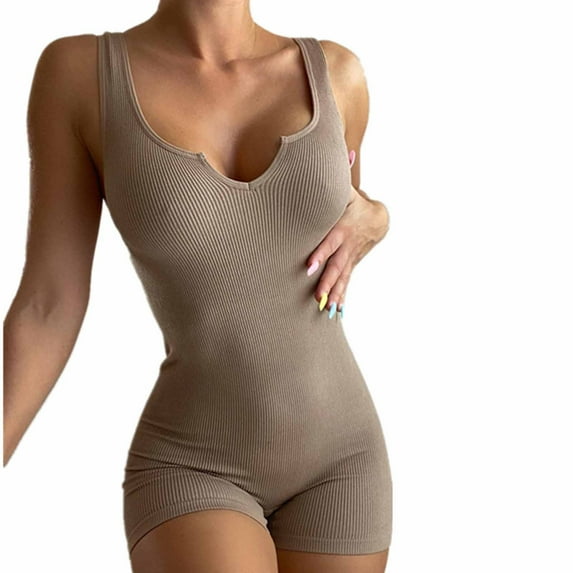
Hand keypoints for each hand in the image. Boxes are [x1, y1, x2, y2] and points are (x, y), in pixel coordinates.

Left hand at [305, 150, 389, 317]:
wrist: (377, 219)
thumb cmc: (355, 204)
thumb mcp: (346, 191)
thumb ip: (337, 178)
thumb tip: (337, 153)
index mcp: (341, 230)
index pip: (329, 243)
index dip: (320, 254)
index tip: (309, 267)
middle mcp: (345, 248)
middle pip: (336, 266)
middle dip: (327, 282)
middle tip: (317, 296)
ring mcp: (349, 259)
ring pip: (342, 279)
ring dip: (334, 295)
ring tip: (327, 310)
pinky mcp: (351, 266)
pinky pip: (346, 284)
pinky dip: (342, 298)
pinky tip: (336, 313)